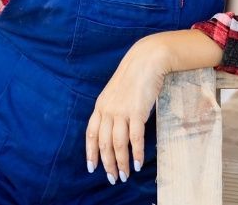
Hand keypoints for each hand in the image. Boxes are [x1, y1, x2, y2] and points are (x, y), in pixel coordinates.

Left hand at [85, 36, 169, 184]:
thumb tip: (115, 127)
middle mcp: (108, 109)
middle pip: (103, 143)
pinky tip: (138, 163)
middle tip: (113, 178)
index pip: (91, 133)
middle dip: (107, 163)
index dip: (91, 152)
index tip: (92, 167)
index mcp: (100, 105)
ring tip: (125, 175)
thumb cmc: (134, 75)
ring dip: (121, 162)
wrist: (146, 60)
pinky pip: (134, 138)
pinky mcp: (137, 112)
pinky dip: (136, 153)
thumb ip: (112, 108)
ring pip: (118, 143)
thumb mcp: (116, 92)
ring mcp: (122, 111)